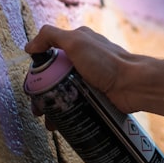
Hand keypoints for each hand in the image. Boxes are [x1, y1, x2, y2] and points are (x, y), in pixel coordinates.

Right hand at [25, 25, 139, 113]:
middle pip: (54, 77)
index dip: (38, 71)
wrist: (133, 85)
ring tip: (50, 122)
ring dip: (53, 108)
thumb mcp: (76, 42)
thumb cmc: (106, 62)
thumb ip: (51, 37)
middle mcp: (81, 60)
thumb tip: (30, 45)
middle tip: (38, 110)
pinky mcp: (94, 96)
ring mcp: (88, 79)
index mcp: (77, 43)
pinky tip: (61, 124)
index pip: (49, 55)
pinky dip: (66, 114)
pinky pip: (75, 104)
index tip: (32, 87)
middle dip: (43, 95)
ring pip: (63, 93)